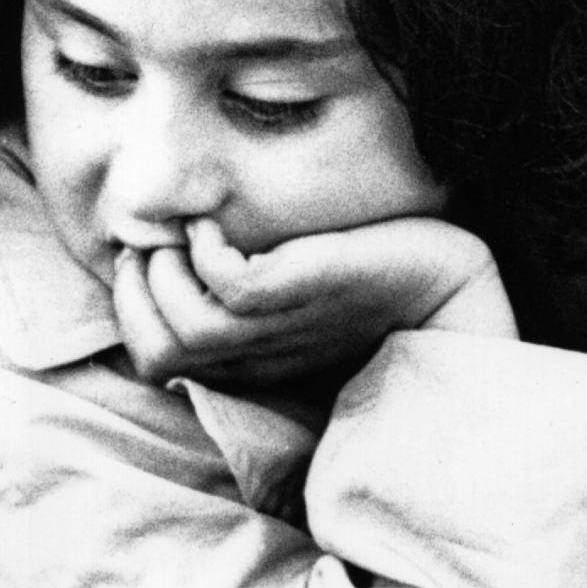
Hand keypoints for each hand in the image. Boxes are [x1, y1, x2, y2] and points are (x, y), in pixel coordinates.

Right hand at [113, 214, 516, 388]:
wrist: (454, 291)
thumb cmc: (381, 291)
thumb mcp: (302, 300)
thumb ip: (248, 293)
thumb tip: (185, 254)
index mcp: (252, 361)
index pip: (154, 361)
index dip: (132, 312)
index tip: (145, 263)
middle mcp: (260, 353)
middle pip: (154, 349)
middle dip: (133, 292)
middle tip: (152, 246)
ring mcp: (282, 327)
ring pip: (183, 322)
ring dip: (163, 270)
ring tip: (185, 236)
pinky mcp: (308, 291)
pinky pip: (231, 283)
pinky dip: (207, 249)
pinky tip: (219, 226)